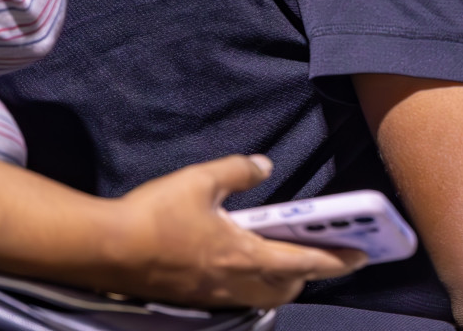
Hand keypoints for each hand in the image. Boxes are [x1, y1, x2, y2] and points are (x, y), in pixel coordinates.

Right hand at [96, 154, 364, 308]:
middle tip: (325, 251)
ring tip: (290, 257)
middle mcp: (231, 282)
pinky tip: (243, 262)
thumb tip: (263, 164)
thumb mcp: (202, 179)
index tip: (362, 255)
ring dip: (282, 280)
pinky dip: (252, 284)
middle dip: (310, 273)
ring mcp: (210, 294)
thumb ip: (240, 170)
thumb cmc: (152, 215)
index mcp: (243, 255)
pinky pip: (234, 297)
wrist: (100, 249)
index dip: (337, 260)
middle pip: (287, 287)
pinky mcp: (190, 297)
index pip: (304, 263)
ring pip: (260, 296)